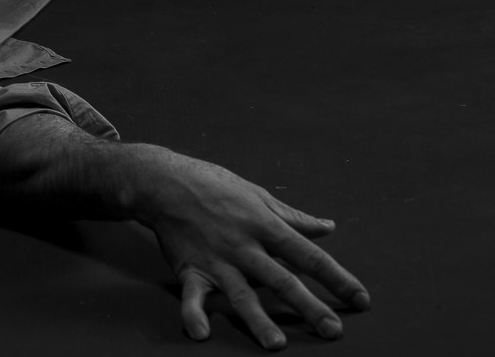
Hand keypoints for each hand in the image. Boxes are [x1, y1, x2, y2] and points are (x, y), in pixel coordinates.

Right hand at [136, 149, 369, 349]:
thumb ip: (293, 217)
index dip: (336, 278)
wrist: (163, 182)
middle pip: (281, 279)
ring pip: (241, 293)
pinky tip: (201, 333)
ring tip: (276, 344)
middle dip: (308, 306)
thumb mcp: (258, 195)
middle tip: (333, 331)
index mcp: (264, 224)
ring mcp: (216, 259)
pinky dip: (194, 313)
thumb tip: (328, 228)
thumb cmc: (214, 186)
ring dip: (258, 320)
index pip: (308, 255)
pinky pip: (191, 295)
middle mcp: (243, 244)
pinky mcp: (189, 268)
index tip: (360, 299)